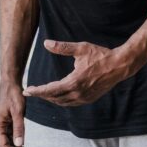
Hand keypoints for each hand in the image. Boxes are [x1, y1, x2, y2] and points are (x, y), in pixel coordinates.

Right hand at [0, 82, 26, 146]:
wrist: (11, 82)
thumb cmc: (14, 95)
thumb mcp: (18, 112)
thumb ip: (19, 128)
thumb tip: (19, 144)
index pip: (3, 144)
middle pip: (5, 143)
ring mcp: (3, 122)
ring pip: (9, 139)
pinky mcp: (8, 119)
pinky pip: (12, 133)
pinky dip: (18, 139)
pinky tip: (25, 145)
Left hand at [23, 40, 138, 105]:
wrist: (119, 66)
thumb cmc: (100, 55)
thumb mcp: (81, 48)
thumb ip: (62, 47)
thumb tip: (46, 43)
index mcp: (74, 82)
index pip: (50, 90)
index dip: (37, 91)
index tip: (27, 91)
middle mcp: (78, 93)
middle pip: (54, 98)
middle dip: (41, 95)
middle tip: (31, 92)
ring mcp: (84, 98)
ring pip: (62, 103)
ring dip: (51, 99)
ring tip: (42, 94)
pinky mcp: (89, 99)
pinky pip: (71, 103)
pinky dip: (61, 101)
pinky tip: (57, 97)